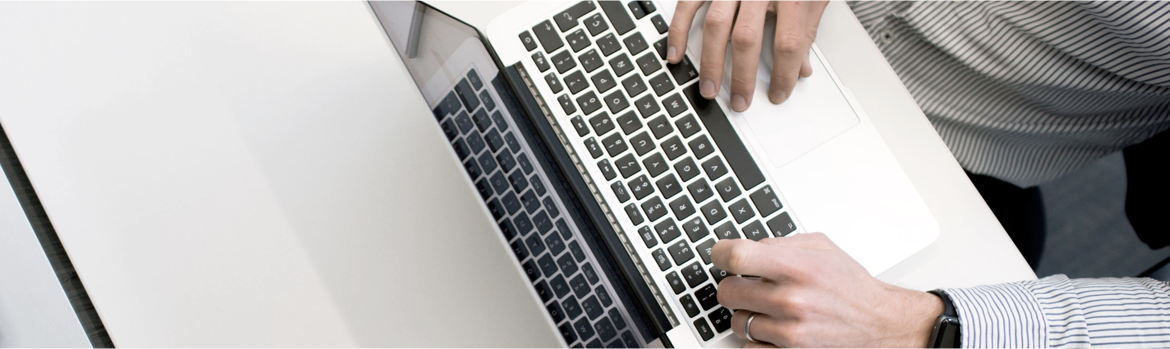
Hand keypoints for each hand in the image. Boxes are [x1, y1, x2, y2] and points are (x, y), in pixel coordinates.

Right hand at [667, 0, 829, 111]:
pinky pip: (688, 5)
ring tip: (709, 89)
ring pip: (717, 27)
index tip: (779, 93)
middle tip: (739, 102)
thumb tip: (801, 66)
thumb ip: (808, 27)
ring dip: (711, 63)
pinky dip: (679, 31)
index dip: (785, 74)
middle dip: (742, 77)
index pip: (790, 42)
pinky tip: (676, 55)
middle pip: (748, 39)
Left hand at [711, 234, 942, 347]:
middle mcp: (792, 300)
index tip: (720, 255)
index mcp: (797, 267)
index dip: (719, 253)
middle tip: (748, 285)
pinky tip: (773, 327)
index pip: (736, 256)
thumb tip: (748, 246)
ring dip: (747, 314)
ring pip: (737, 322)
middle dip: (734, 286)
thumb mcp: (821, 247)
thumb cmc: (850, 285)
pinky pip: (749, 347)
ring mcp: (790, 331)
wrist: (878, 323)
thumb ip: (780, 243)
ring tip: (767, 307)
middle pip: (728, 291)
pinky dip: (757, 339)